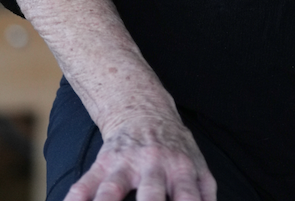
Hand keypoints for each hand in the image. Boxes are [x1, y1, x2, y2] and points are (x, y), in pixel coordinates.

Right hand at [64, 112, 215, 200]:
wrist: (144, 109)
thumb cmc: (174, 146)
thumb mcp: (196, 162)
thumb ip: (204, 191)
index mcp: (180, 169)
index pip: (187, 198)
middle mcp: (153, 166)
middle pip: (150, 195)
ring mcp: (125, 164)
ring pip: (111, 190)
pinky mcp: (101, 164)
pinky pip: (83, 186)